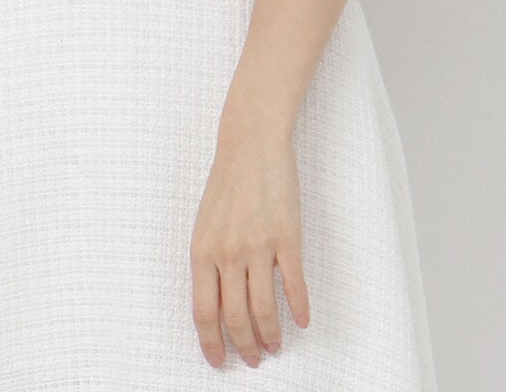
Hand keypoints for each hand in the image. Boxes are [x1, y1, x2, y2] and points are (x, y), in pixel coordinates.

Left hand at [189, 128, 310, 368]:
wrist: (251, 144)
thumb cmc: (227, 184)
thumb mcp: (205, 224)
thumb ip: (209, 263)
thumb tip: (216, 306)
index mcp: (203, 251)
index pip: (203, 312)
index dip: (212, 343)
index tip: (220, 361)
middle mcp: (228, 252)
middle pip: (235, 318)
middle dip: (245, 346)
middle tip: (255, 359)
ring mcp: (258, 245)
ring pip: (265, 309)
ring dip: (272, 336)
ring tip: (276, 345)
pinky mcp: (287, 237)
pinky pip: (294, 285)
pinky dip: (300, 309)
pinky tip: (302, 320)